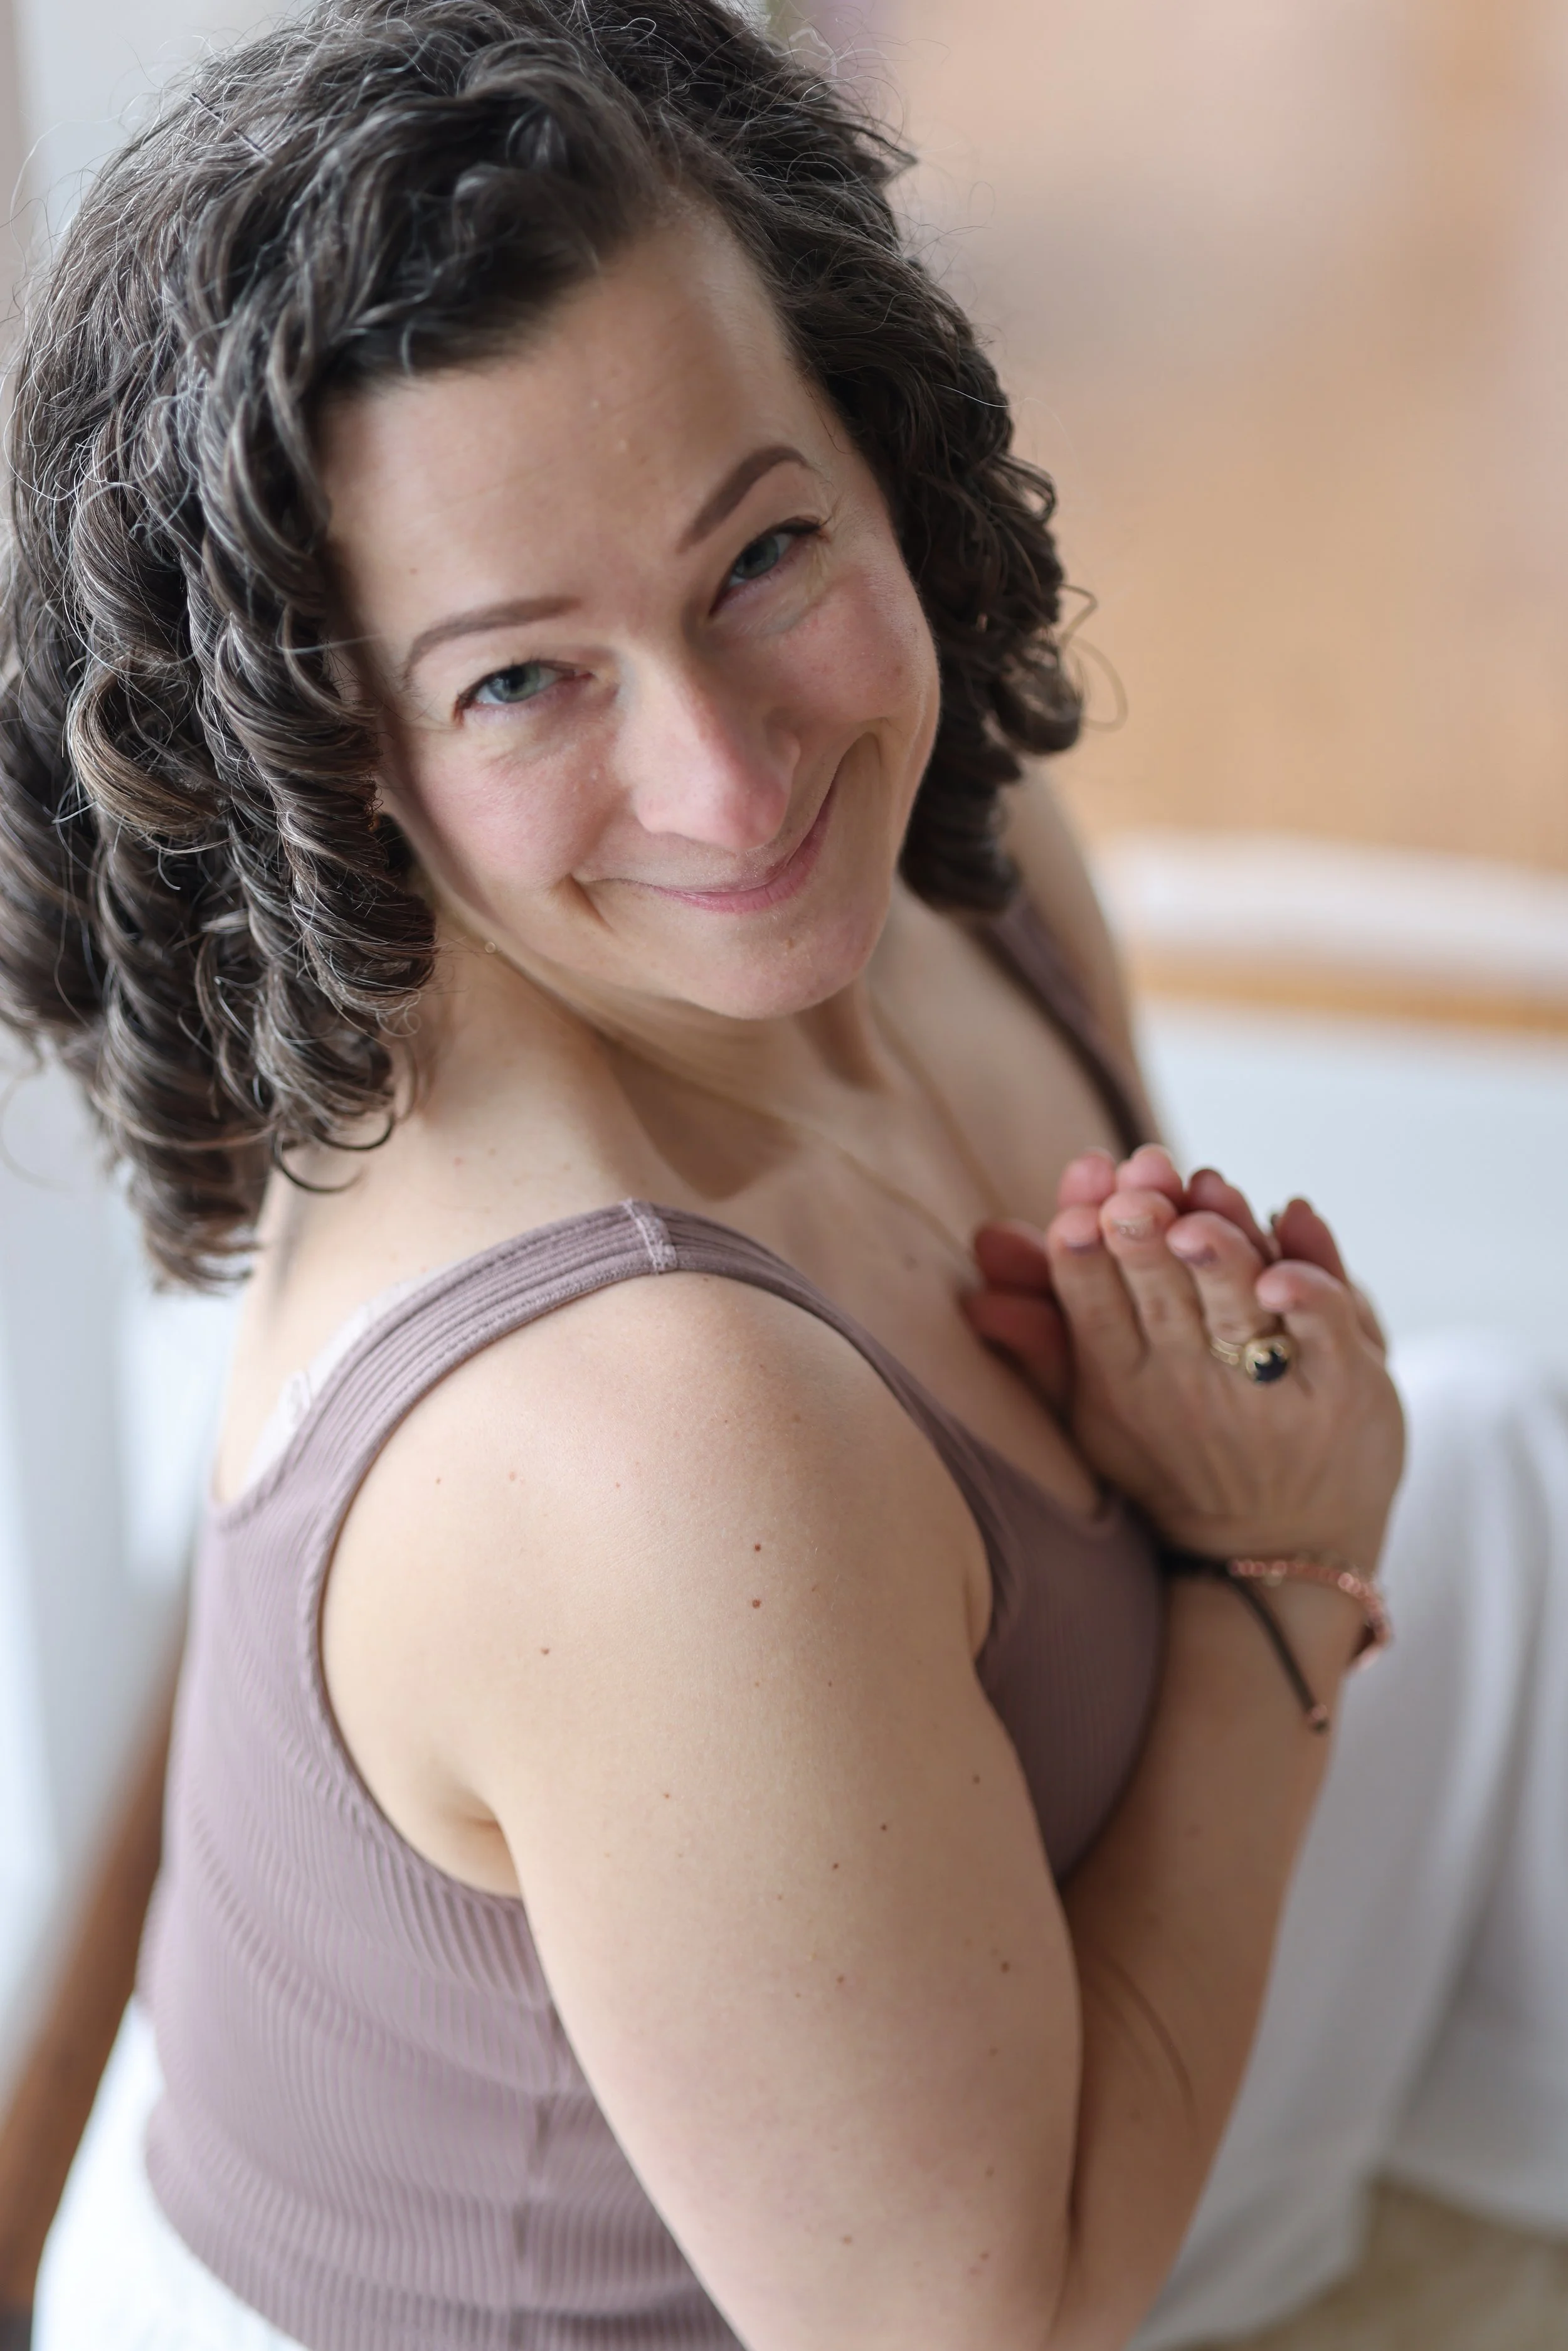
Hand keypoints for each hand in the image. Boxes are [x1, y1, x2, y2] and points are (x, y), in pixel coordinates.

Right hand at [964, 1147, 1402, 1567]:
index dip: (1080, 1256)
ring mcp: (1267, 1386)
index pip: (1090, 1306)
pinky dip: (1310, 1284)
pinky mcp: (1344, 1386)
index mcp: (1122, 1382)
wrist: (1279, 1553)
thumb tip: (985, 1240)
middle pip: (1159, 1293)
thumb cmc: (1177, 1462)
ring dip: (1219, 1246)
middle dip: (1143, 1234)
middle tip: (1133, 1191)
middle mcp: (1190, 1385)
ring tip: (1203, 1194)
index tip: (1076, 1214)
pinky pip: (1326, 1325)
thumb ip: (1042, 1327)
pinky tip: (1288, 1251)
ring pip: (1237, 1301)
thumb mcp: (1095, 1407)